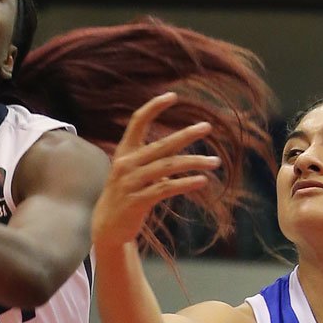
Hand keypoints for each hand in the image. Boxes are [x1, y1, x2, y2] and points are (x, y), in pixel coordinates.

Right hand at [91, 92, 219, 247]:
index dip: (154, 107)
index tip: (173, 96)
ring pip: (168, 167)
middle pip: (161, 145)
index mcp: (124, 151)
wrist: (107, 226)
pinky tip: (202, 181)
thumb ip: (152, 159)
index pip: (137, 121)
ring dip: (194, 162)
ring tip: (215, 161)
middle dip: (186, 135)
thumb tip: (178, 150)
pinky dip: (186, 184)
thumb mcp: (132, 171)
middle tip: (207, 126)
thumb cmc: (125, 194)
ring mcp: (131, 182)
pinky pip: (166, 188)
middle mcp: (126, 163)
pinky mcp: (138, 201)